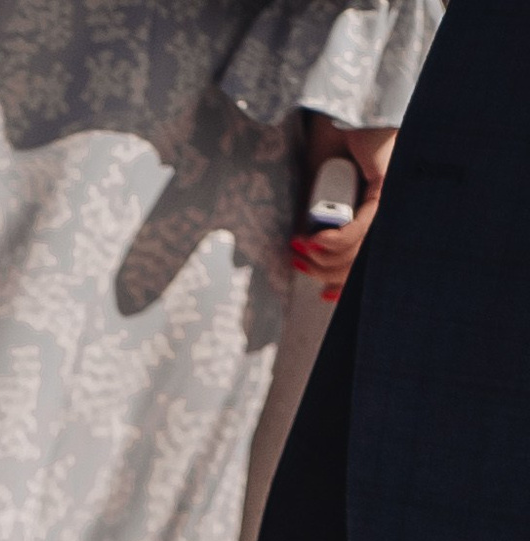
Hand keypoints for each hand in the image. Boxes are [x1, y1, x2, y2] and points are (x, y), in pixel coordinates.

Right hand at [296, 117, 394, 296]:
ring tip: (300, 249)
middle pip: (361, 262)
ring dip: (323, 259)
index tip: (323, 295)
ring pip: (360, 253)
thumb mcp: (315, 179)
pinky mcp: (386, 188)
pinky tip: (313, 241)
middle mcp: (387, 205)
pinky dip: (334, 241)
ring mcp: (389, 198)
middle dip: (325, 272)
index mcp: (371, 205)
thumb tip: (303, 250)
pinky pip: (361, 232)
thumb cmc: (330, 131)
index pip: (366, 258)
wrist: (340, 99)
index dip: (345, 283)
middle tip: (298, 262)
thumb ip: (313, 211)